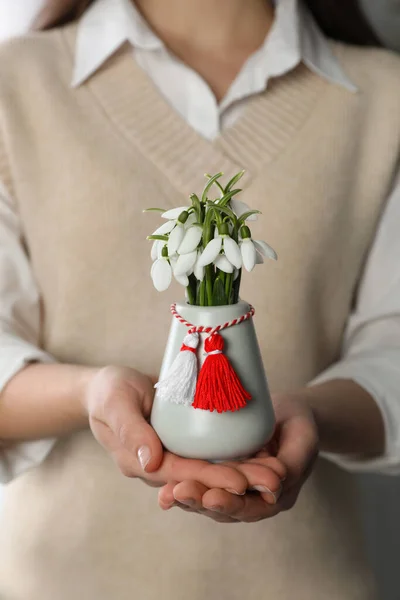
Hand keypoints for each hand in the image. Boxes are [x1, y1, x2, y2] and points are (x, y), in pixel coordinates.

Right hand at [83, 366, 283, 494]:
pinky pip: (210, 455)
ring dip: (242, 473)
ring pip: (210, 469)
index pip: (179, 475)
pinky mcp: (183, 444)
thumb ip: (130, 429)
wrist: (109, 386)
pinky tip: (262, 456)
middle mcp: (159, 465)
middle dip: (237, 481)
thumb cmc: (109, 390)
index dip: (210, 479)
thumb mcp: (115, 402)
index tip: (240, 482)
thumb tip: (149, 461)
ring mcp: (172, 456)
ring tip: (275, 474)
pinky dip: (234, 457)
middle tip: (273, 481)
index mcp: (139, 462)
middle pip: (202, 478)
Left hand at [158, 392, 317, 521]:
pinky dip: (184, 482)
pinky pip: (202, 481)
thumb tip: (275, 486)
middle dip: (199, 502)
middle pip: (224, 508)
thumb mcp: (304, 438)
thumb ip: (294, 462)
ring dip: (186, 497)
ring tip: (165, 494)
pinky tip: (163, 483)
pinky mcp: (221, 473)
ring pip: (209, 499)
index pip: (251, 507)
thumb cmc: (300, 423)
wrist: (291, 413)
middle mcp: (253, 498)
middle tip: (177, 493)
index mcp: (277, 495)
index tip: (211, 497)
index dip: (230, 503)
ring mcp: (235, 487)